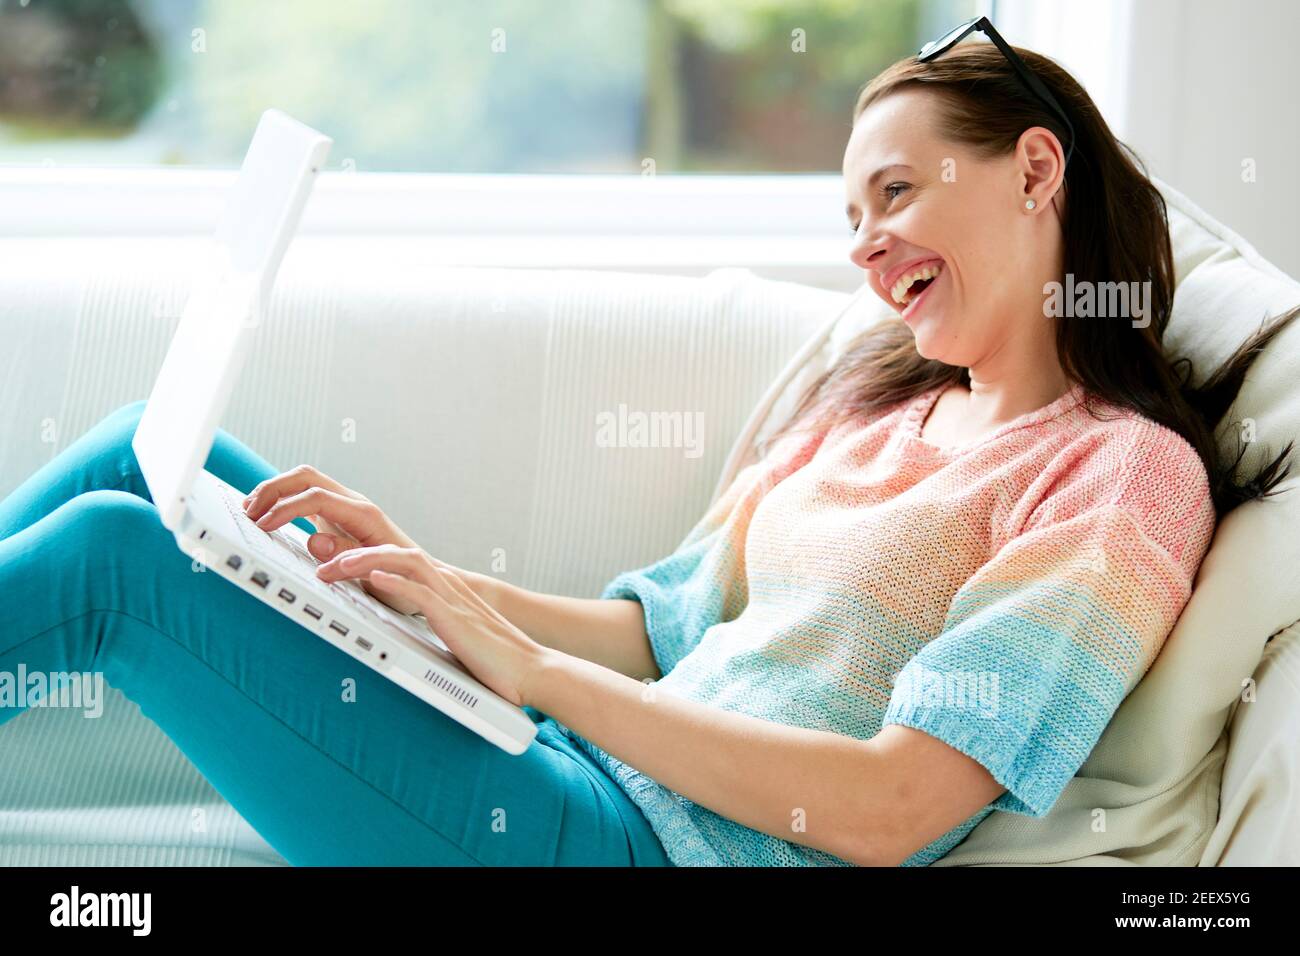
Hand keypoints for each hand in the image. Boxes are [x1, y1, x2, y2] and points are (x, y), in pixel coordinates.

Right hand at [242, 464, 425, 613]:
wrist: (421, 578)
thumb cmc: (402, 578)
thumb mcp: (377, 573)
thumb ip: (347, 556)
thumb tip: (316, 542)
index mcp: (364, 514)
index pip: (316, 497)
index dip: (285, 508)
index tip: (263, 524)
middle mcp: (354, 504)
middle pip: (307, 477)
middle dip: (274, 489)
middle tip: (249, 510)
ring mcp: (346, 509)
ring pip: (305, 482)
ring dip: (276, 491)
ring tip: (250, 508)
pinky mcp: (338, 518)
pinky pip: (307, 498)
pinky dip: (284, 500)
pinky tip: (268, 514)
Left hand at [315, 545, 551, 706]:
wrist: (531, 670)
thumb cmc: (492, 660)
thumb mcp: (449, 635)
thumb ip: (424, 627)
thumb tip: (391, 635)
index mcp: (441, 588)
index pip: (396, 557)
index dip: (361, 553)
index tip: (329, 560)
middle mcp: (446, 585)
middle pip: (394, 550)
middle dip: (354, 550)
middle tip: (318, 559)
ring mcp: (452, 599)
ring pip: (404, 562)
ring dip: (365, 561)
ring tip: (334, 566)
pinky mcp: (456, 619)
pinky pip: (422, 594)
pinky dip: (396, 584)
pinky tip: (374, 580)